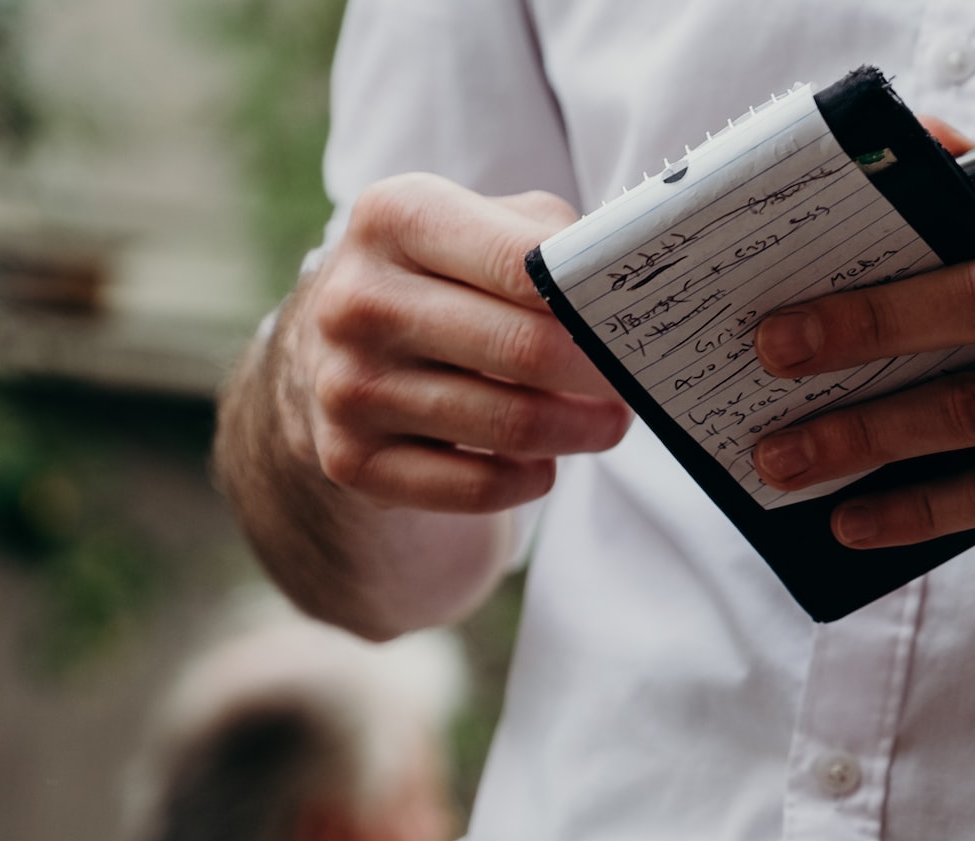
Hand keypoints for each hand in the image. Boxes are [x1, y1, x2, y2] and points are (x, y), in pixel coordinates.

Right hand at [285, 173, 632, 513]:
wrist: (336, 349)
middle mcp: (358, 299)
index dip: (594, 300)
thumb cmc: (446, 277)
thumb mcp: (487, 225)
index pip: (523, 263)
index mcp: (396, 217)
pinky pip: (474, 487)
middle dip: (602, 374)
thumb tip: (629, 285)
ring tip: (608, 423)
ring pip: (510, 424)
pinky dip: (528, 480)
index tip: (636, 322)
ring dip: (580, 432)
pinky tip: (543, 464)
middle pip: (526, 350)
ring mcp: (346, 384)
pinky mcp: (350, 458)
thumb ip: (556, 241)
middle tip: (638, 383)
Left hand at [750, 171, 974, 575]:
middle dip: (856, 324)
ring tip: (784, 457)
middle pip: (972, 298)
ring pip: (973, 405)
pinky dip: (919, 506)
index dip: (878, 234)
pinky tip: (857, 520)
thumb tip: (920, 148)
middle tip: (765, 349)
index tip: (790, 258)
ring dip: (863, 433)